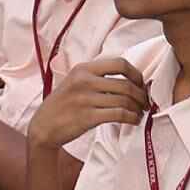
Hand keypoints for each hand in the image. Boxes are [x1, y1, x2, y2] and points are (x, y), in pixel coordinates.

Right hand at [26, 57, 147, 151]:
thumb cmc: (63, 105)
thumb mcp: (75, 81)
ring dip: (138, 108)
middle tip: (145, 103)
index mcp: (84, 68)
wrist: (43, 126)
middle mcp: (85, 81)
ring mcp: (86, 99)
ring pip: (124, 100)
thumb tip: (128, 79)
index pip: (119, 63)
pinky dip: (131, 118)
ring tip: (140, 113)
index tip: (141, 84)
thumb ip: (97, 77)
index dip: (136, 74)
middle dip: (141, 95)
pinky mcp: (88, 117)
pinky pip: (118, 115)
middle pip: (126, 84)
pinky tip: (133, 121)